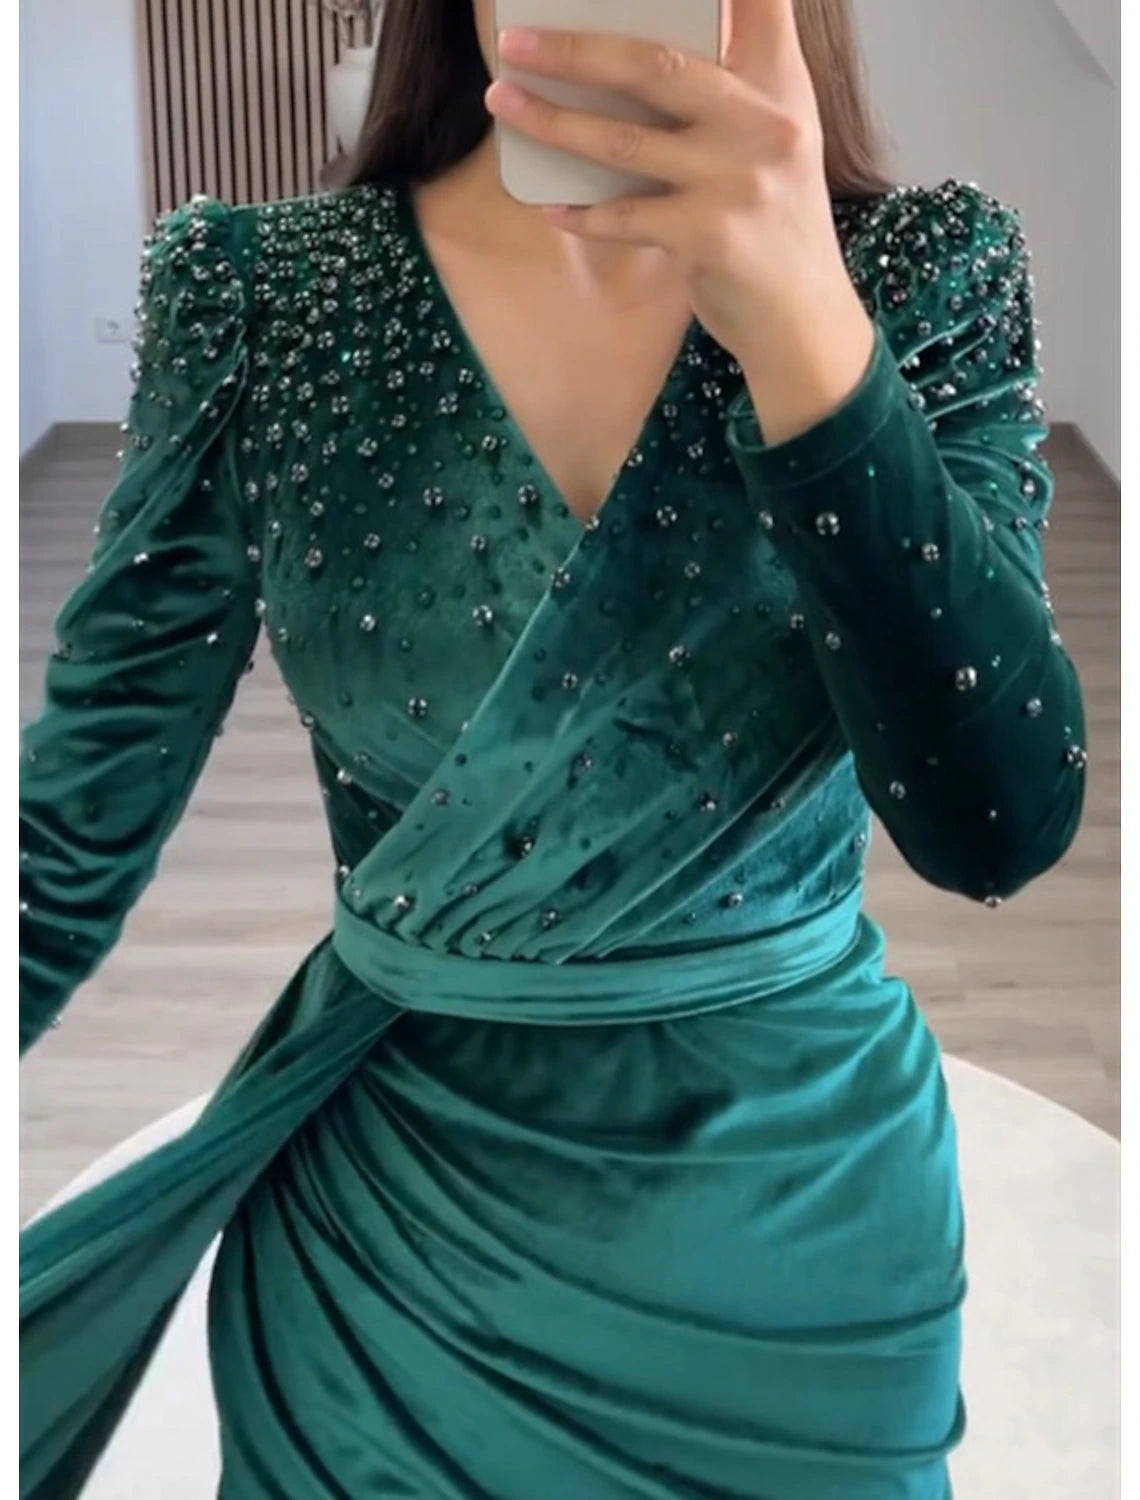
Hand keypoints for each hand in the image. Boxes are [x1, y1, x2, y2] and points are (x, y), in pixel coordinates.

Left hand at [487, 0, 875, 443]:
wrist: (804, 321)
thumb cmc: (773, 224)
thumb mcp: (774, 142)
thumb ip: (730, 92)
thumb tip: (631, 57)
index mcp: (781, 87)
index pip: (761, 3)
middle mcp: (764, 124)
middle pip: (655, 65)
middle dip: (575, 49)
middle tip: (516, 42)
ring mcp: (737, 181)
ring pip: (625, 142)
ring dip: (553, 122)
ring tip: (503, 101)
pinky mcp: (710, 237)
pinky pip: (624, 217)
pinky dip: (581, 213)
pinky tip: (548, 204)